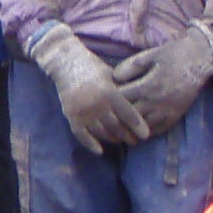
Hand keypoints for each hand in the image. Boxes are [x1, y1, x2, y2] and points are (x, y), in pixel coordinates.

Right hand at [28, 23, 141, 150]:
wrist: (66, 62)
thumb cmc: (94, 68)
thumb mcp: (113, 76)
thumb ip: (124, 92)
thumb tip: (141, 108)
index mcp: (110, 92)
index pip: (129, 115)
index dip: (139, 127)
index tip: (146, 135)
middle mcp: (97, 104)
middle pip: (117, 127)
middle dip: (128, 136)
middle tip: (135, 140)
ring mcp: (83, 112)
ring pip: (102, 133)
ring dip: (113, 140)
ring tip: (120, 141)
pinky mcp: (71, 116)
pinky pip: (82, 136)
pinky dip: (91, 145)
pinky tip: (100, 150)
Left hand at [111, 22, 212, 139]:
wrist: (199, 60)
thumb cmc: (172, 54)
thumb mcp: (149, 55)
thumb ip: (130, 66)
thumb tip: (113, 77)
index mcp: (148, 86)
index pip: (123, 98)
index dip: (111, 99)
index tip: (102, 99)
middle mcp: (157, 102)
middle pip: (131, 116)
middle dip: (117, 117)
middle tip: (105, 117)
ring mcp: (167, 111)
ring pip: (143, 127)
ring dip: (130, 128)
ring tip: (118, 126)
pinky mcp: (176, 116)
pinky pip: (158, 130)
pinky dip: (146, 132)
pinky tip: (137, 129)